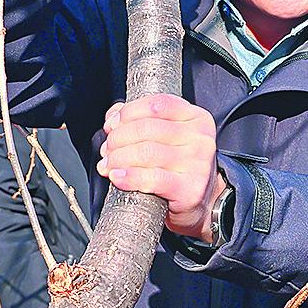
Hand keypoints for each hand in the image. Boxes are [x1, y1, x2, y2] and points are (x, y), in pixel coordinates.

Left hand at [99, 94, 223, 240]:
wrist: (201, 202)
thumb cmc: (178, 166)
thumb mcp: (166, 137)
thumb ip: (140, 120)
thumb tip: (112, 118)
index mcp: (196, 118)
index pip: (157, 105)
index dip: (128, 113)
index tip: (112, 126)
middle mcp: (200, 139)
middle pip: (147, 129)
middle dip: (118, 139)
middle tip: (107, 151)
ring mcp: (198, 164)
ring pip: (146, 153)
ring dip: (118, 159)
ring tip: (108, 165)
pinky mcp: (190, 189)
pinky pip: (152, 179)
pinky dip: (129, 177)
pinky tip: (117, 177)